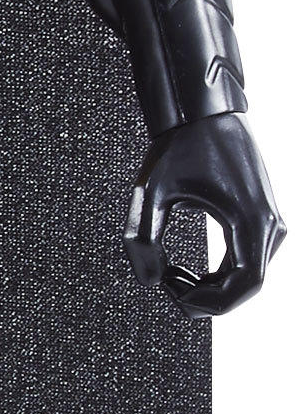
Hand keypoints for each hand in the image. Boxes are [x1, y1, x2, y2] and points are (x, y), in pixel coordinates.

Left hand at [125, 111, 284, 317]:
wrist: (202, 112)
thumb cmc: (178, 145)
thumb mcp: (150, 192)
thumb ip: (142, 239)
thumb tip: (150, 282)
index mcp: (251, 219)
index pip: (245, 286)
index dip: (208, 302)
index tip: (170, 290)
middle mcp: (270, 224)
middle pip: (247, 288)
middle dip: (205, 297)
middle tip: (165, 284)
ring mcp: (271, 223)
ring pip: (247, 279)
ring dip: (210, 287)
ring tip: (171, 273)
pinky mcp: (263, 220)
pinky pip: (247, 263)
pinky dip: (217, 275)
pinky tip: (186, 267)